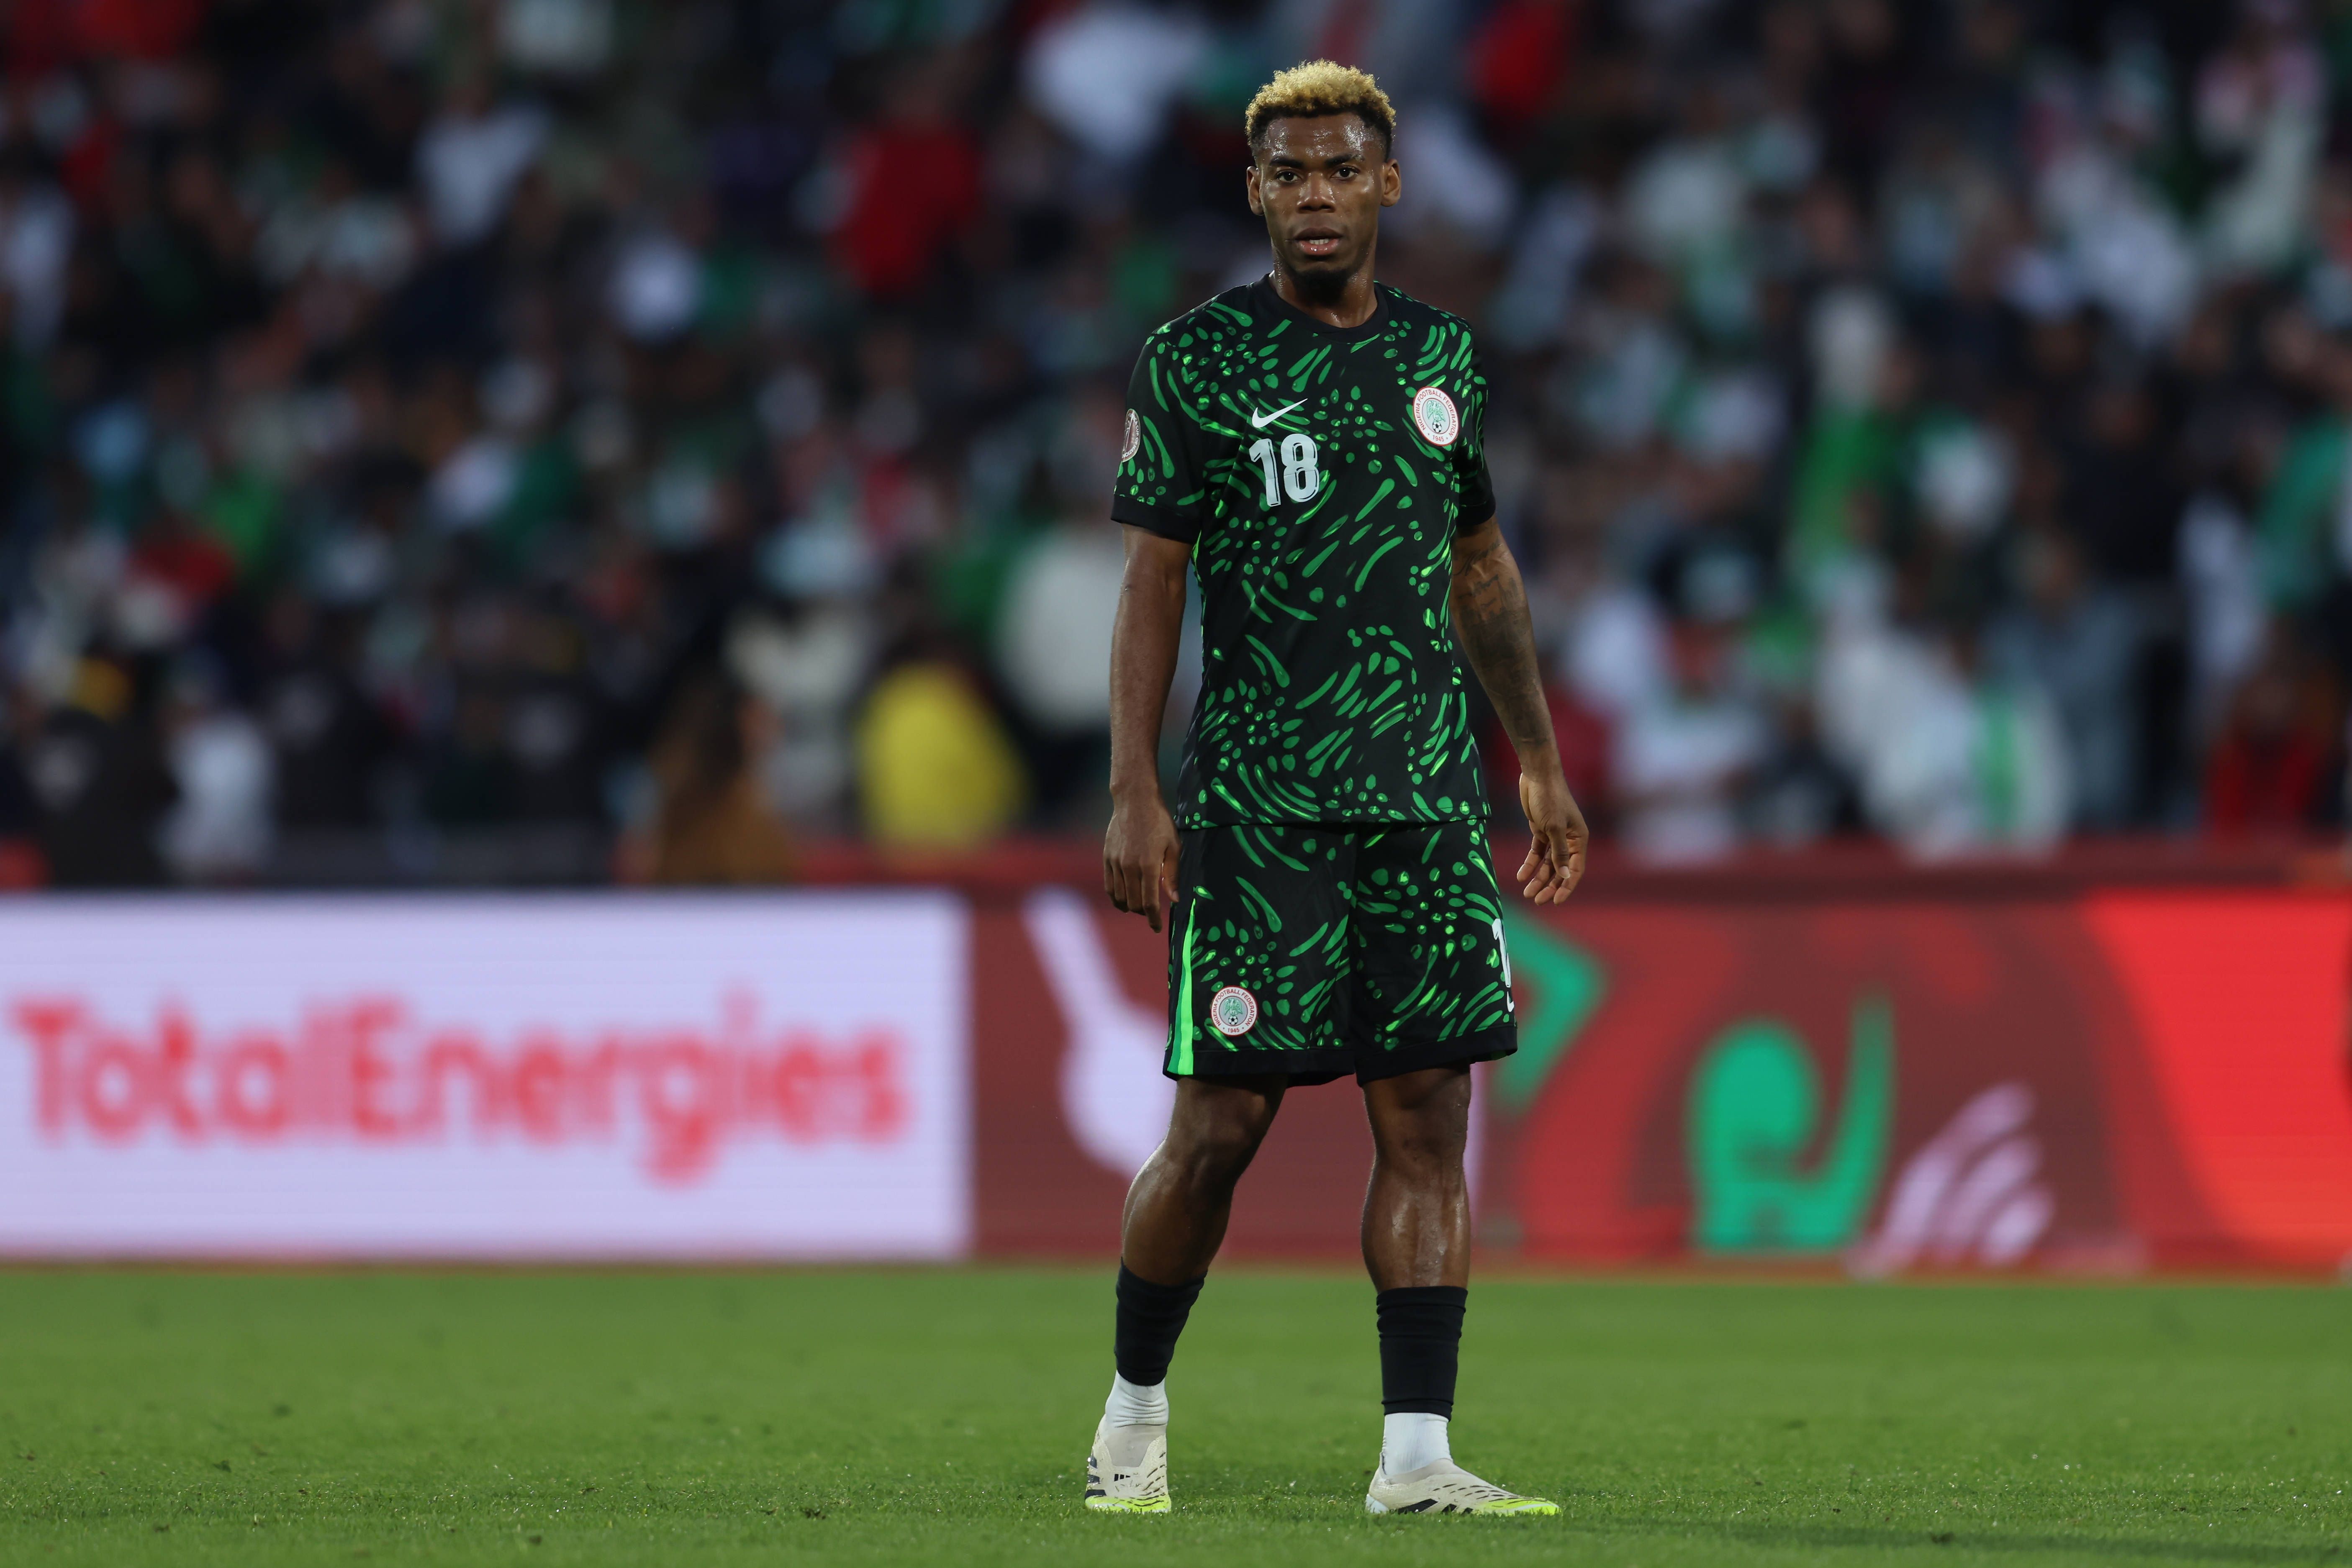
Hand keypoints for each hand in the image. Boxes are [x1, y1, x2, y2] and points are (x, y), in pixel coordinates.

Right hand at [1104, 791, 1179, 930]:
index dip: (1153, 919)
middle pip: (1133, 903)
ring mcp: (1115, 863)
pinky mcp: (1107, 858)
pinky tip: (1123, 899)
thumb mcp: (1173, 847)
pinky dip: (1116, 897)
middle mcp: (1129, 867)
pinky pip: (1109, 886)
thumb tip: (1174, 900)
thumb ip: (1172, 875)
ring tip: (1138, 907)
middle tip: (1151, 913)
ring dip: (1129, 906)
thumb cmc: (1159, 822)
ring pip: (1119, 897)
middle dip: (1142, 913)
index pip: (1149, 903)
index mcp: (1148, 866)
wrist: (1134, 801)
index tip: (1157, 927)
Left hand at [1516, 764, 1588, 904]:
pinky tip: (1521, 875)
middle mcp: (1569, 839)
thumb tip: (1565, 875)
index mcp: (1579, 839)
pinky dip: (1529, 864)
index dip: (1566, 886)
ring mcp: (1554, 835)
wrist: (1537, 776)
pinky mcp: (1541, 830)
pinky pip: (1536, 852)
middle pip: (1560, 869)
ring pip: (1547, 863)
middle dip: (1549, 885)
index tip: (1555, 901)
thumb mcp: (1554, 828)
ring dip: (1538, 878)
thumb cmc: (1549, 799)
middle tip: (1536, 900)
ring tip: (1526, 892)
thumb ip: (1559, 853)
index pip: (1575, 869)